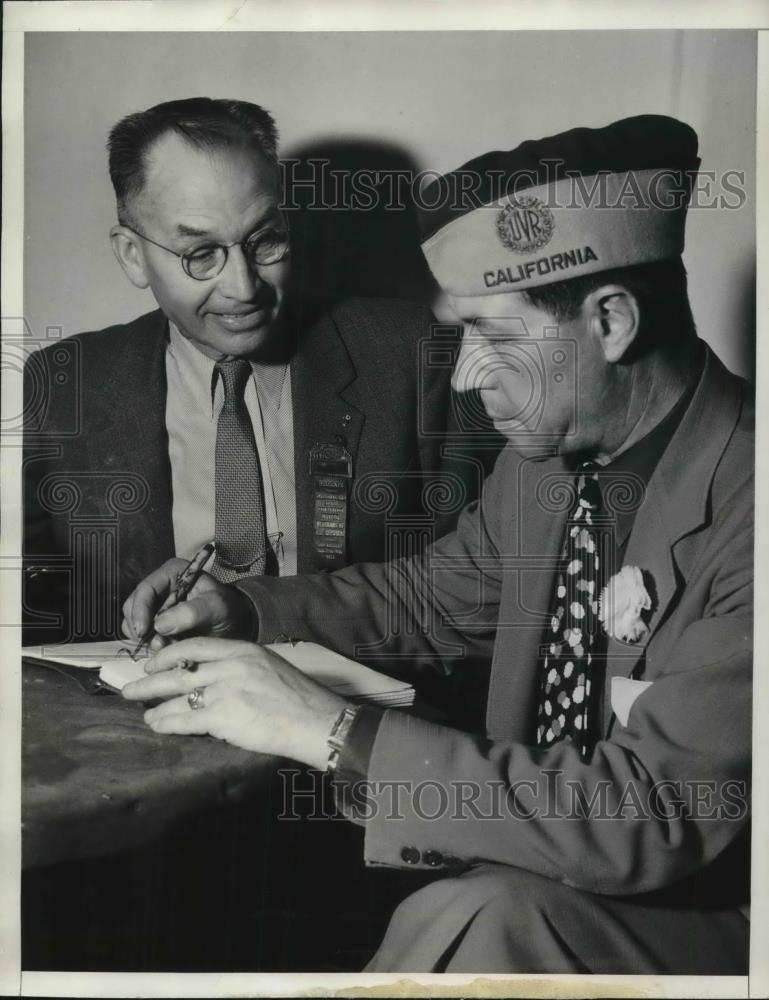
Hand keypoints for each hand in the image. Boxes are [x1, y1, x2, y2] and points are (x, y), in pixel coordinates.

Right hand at [121, 559, 255, 649]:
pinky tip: (166, 649)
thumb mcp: (216, 607)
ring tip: (165, 647)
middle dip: (141, 627)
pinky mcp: (155, 624)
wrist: (234, 626)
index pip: (145, 589)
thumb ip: (191, 613)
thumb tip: (159, 624)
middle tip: (156, 644)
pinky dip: (149, 645)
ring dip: (145, 639)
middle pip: (133, 607)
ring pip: (134, 623)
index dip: (140, 610)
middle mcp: (159, 587)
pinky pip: (142, 636)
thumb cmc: (227, 610)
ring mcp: (155, 606)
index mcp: (172, 572)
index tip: (143, 631)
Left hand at [121, 636, 348, 768]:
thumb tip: (213, 680)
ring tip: (140, 710)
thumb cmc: (299, 699)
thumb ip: (241, 668)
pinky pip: (185, 719)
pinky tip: (156, 724)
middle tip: (131, 687)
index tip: (154, 662)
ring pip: (178, 695)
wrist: (316, 720)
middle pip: (179, 670)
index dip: (169, 654)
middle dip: (151, 680)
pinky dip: (166, 722)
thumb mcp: (269, 668)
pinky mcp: (224, 716)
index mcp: (243, 650)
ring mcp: (226, 690)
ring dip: (154, 704)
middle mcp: (231, 666)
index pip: (196, 646)